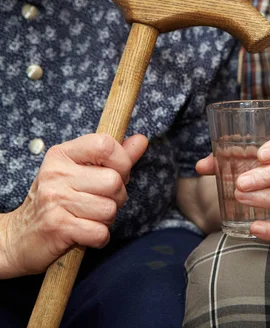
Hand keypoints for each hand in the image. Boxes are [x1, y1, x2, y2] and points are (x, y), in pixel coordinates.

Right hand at [0, 133, 147, 277]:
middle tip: (99, 202)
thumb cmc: (59, 201)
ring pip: (110, 209)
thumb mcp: (82, 172)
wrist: (19, 237)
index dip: (121, 163)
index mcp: (63, 154)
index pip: (106, 145)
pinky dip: (99, 237)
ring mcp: (55, 199)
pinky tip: (85, 233)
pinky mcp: (57, 226)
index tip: (115, 174)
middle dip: (117, 197)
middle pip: (114, 182)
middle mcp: (56, 173)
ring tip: (88, 217)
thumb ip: (115, 157)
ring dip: (107, 219)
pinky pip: (100, 232)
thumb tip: (142, 139)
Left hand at [195, 129, 269, 242]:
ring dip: (269, 198)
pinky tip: (255, 228)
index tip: (261, 154)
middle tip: (241, 182)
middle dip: (269, 177)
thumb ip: (223, 157)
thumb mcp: (242, 157)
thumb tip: (202, 166)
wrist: (265, 189)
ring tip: (241, 197)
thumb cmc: (256, 166)